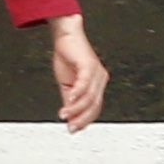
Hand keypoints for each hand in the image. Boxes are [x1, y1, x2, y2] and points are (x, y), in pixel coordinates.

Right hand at [46, 14, 110, 131]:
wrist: (66, 35)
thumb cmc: (68, 56)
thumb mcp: (67, 84)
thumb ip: (69, 100)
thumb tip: (69, 116)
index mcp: (97, 84)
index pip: (95, 108)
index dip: (85, 120)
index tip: (74, 129)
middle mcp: (99, 78)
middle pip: (94, 105)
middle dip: (82, 119)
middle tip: (71, 127)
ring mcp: (96, 72)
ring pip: (89, 97)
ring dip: (75, 109)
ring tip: (64, 115)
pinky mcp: (88, 64)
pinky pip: (84, 83)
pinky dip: (76, 94)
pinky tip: (68, 101)